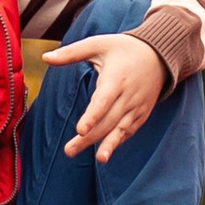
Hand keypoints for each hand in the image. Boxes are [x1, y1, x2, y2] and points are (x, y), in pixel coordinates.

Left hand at [44, 28, 167, 159]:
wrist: (159, 56)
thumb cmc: (123, 49)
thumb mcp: (98, 44)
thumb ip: (71, 53)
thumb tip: (44, 58)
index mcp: (116, 79)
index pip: (103, 101)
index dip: (92, 116)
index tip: (80, 130)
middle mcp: (128, 96)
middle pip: (108, 121)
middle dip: (90, 138)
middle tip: (69, 151)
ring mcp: (137, 107)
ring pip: (120, 129)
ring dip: (108, 145)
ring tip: (99, 160)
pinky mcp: (141, 115)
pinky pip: (129, 130)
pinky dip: (118, 141)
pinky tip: (106, 151)